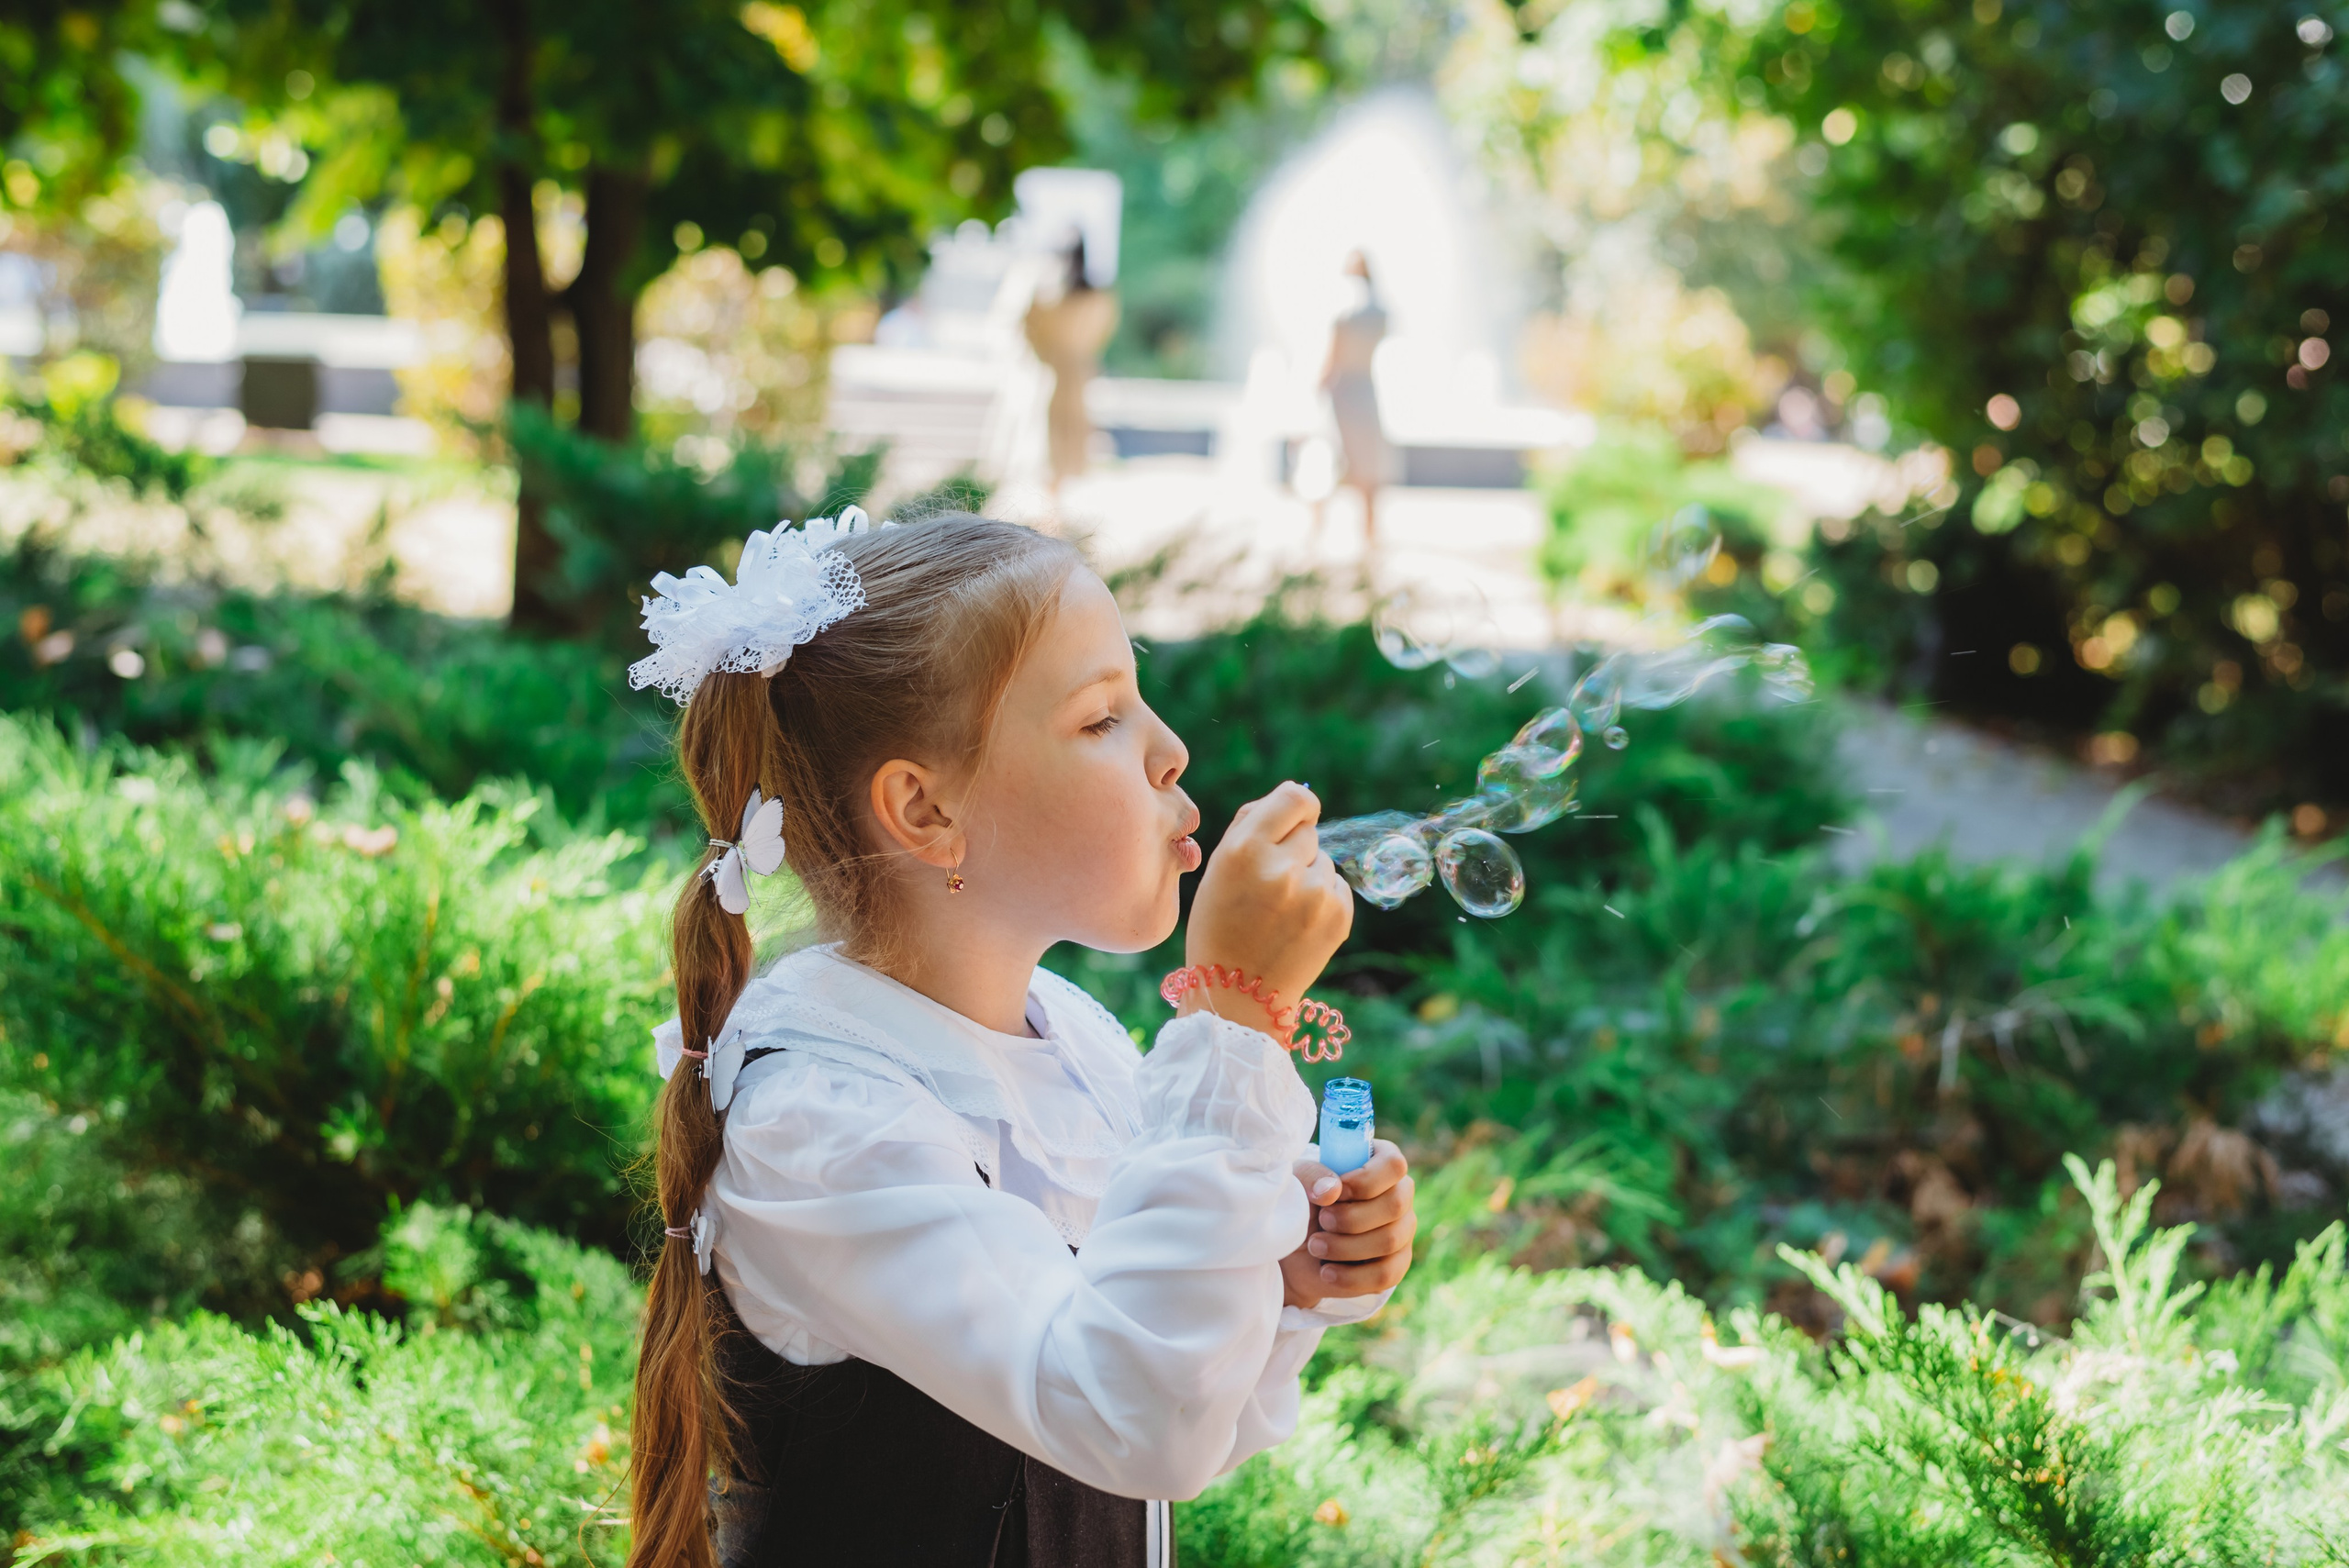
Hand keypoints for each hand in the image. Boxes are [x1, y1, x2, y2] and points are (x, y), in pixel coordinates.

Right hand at [1184, 782, 1352, 1034]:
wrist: (1239, 995)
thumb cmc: (1220, 926)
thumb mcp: (1218, 870)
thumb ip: (1251, 826)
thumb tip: (1295, 798)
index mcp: (1244, 851)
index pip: (1295, 796)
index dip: (1298, 806)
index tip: (1295, 818)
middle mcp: (1281, 869)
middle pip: (1308, 831)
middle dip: (1294, 849)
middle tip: (1271, 885)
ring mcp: (1314, 894)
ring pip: (1324, 861)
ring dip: (1307, 877)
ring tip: (1280, 912)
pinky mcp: (1338, 916)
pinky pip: (1337, 886)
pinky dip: (1322, 900)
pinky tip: (1297, 925)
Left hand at [1279, 1140, 1414, 1309]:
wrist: (1294, 1249)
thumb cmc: (1302, 1202)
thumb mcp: (1297, 1180)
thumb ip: (1312, 1175)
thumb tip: (1332, 1190)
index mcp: (1380, 1163)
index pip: (1393, 1164)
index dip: (1365, 1180)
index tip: (1336, 1192)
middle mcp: (1399, 1194)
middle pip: (1395, 1205)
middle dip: (1351, 1217)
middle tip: (1322, 1220)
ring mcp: (1403, 1231)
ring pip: (1390, 1241)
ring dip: (1345, 1247)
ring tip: (1316, 1246)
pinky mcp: (1396, 1265)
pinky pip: (1386, 1275)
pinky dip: (1352, 1277)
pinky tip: (1327, 1272)